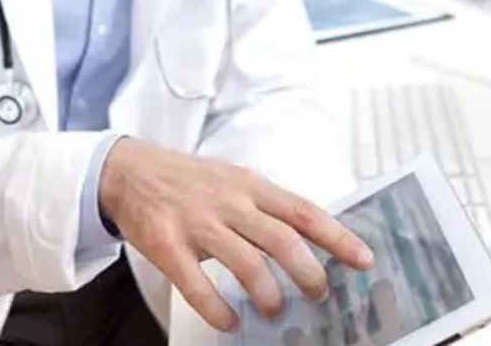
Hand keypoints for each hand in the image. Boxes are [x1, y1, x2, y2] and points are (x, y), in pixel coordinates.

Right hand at [98, 138, 373, 332]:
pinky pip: (197, 285)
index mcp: (249, 185)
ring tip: (275, 308)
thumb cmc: (187, 180)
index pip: (303, 211)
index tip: (363, 260)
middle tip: (319, 294)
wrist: (127, 170)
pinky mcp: (167, 244)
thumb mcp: (232, 179)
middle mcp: (228, 201)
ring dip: (269, 294)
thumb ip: (265, 205)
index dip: (336, 237)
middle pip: (281, 239)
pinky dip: (218, 309)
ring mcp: (197, 222)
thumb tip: (309, 238)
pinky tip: (229, 321)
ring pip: (246, 263)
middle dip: (308, 273)